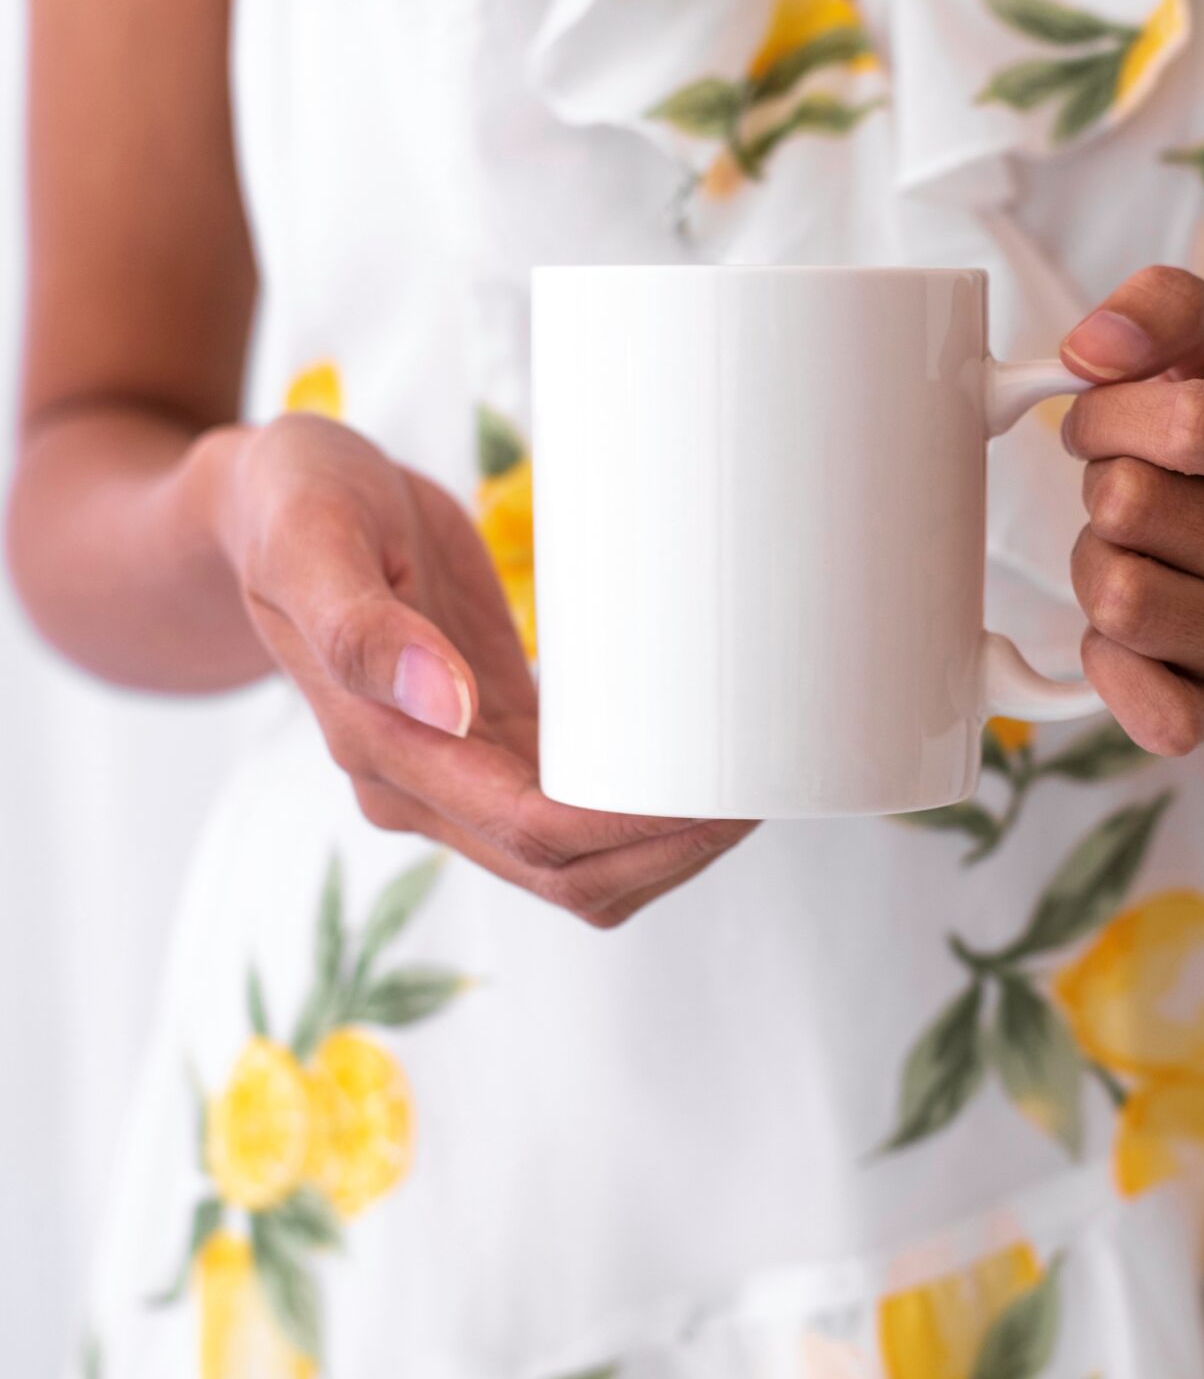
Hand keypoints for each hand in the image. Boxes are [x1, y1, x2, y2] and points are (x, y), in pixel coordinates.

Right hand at [210, 413, 752, 923]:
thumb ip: (363, 630)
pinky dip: (640, 803)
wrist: (264, 505)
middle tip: (763, 786)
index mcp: (386, 751)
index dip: (632, 834)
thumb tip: (445, 706)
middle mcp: (424, 783)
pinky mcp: (491, 736)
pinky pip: (576, 805)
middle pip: (570, 873)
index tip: (717, 798)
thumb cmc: (289, 506)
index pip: (533, 835)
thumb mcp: (312, 538)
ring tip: (750, 780)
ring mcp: (459, 767)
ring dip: (666, 842)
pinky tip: (697, 762)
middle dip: (672, 850)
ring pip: (580, 858)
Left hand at [1058, 268, 1203, 755]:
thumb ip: (1168, 305)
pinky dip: (1106, 659)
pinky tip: (1133, 628)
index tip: (1102, 418)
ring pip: (1117, 599)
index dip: (1110, 413)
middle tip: (1130, 490)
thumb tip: (1090, 348)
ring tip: (1134, 549)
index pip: (1190, 424)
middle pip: (1130, 508)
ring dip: (1094, 563)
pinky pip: (1137, 703)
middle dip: (1100, 486)